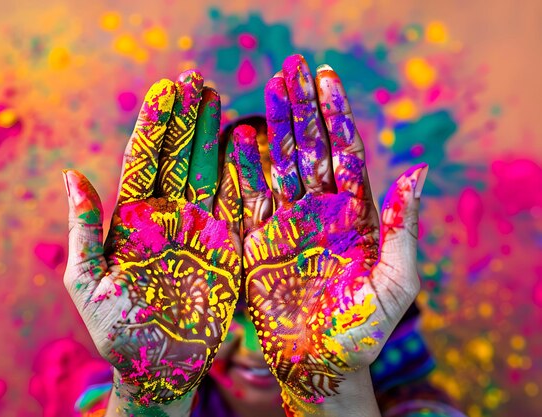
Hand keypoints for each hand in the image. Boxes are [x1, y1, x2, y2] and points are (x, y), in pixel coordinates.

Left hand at [62, 70, 241, 409]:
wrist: (157, 366)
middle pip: (176, 158)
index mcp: (132, 220)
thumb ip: (85, 229)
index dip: (154, 127)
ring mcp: (198, 229)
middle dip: (184, 118)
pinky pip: (233, 204)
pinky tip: (241, 142)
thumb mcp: (88, 281)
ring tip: (214, 96)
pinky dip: (238, 174)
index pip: (143, 163)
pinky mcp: (224, 247)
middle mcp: (166, 217)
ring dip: (210, 133)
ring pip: (205, 171)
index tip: (164, 92)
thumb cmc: (117, 331)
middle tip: (193, 78)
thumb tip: (71, 175)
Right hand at [232, 55, 427, 410]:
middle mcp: (321, 212)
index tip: (326, 78)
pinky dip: (243, 168)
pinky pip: (250, 198)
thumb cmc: (363, 331)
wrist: (320, 364)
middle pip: (310, 148)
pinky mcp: (260, 242)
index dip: (336, 114)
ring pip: (280, 165)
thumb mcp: (394, 281)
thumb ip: (403, 228)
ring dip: (274, 127)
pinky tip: (239, 138)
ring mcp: (288, 224)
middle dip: (302, 108)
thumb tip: (418, 169)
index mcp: (355, 216)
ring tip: (268, 88)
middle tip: (291, 66)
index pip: (345, 152)